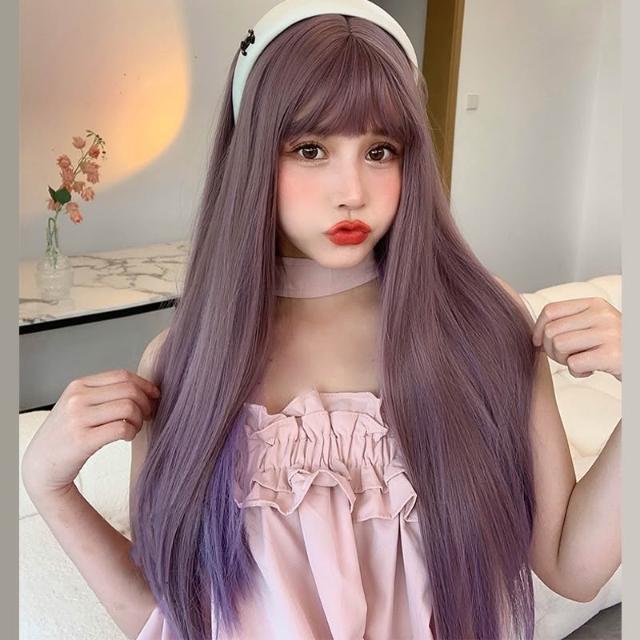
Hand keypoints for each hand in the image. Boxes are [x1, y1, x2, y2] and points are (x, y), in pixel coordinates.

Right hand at [21, 369, 160, 499]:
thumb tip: (145, 388)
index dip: (145, 385)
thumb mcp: (79, 404)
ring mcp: (78, 418)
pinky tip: (127, 437)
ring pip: (129, 408)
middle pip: (129, 390)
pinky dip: (132, 432)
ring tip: (134, 428)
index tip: (154, 396)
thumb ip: (105, 393)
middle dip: (146, 403)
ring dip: (140, 419)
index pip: (122, 375)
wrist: (40, 465)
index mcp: (78, 385)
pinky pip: (122, 429)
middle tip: (148, 415)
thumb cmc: (67, 434)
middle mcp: (77, 398)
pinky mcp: (82, 440)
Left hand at [532, 297, 620, 381]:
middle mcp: (602, 315)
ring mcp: (608, 334)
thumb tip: (535, 335)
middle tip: (567, 357)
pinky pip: (573, 363)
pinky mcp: (611, 355)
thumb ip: (570, 323)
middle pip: (551, 331)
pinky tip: (590, 370)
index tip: (539, 343)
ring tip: (579, 362)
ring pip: (559, 346)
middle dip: (552, 350)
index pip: (550, 310)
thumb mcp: (595, 325)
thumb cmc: (615, 345)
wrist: (638, 360)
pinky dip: (576, 372)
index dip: (538, 329)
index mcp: (594, 304)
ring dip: (563, 361)